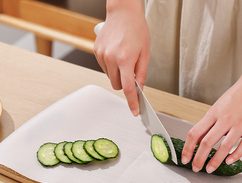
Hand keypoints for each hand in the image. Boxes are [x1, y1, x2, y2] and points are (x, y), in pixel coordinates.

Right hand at [93, 0, 149, 115]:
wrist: (123, 11)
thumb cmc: (136, 29)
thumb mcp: (145, 53)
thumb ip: (141, 74)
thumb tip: (139, 89)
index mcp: (125, 59)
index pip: (127, 88)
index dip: (132, 102)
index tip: (134, 111)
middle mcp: (111, 58)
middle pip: (117, 85)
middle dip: (124, 83)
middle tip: (131, 71)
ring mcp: (102, 55)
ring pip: (110, 77)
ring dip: (118, 74)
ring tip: (123, 57)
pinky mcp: (96, 52)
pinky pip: (105, 68)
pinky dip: (111, 66)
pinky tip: (116, 53)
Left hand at [181, 79, 241, 172]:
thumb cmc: (235, 97)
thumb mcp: (216, 108)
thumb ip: (207, 125)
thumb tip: (197, 141)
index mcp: (213, 114)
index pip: (195, 133)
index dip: (188, 149)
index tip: (185, 159)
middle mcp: (225, 119)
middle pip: (207, 143)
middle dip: (199, 159)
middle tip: (196, 168)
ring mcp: (240, 124)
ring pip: (224, 147)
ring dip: (215, 161)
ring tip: (209, 169)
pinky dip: (235, 156)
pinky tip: (228, 161)